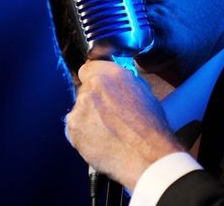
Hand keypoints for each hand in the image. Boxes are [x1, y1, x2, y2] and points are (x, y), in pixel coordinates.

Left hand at [65, 60, 184, 190]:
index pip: (88, 68)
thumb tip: (118, 84)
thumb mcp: (144, 93)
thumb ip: (124, 84)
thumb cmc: (151, 128)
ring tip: (107, 133)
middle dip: (93, 102)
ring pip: (79, 110)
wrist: (147, 155)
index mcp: (111, 74)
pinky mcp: (72, 129)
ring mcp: (80, 108)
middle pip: (84, 90)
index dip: (94, 79)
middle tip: (108, 117)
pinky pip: (74, 129)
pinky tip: (101, 142)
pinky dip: (83, 135)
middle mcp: (92, 87)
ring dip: (88, 119)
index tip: (98, 89)